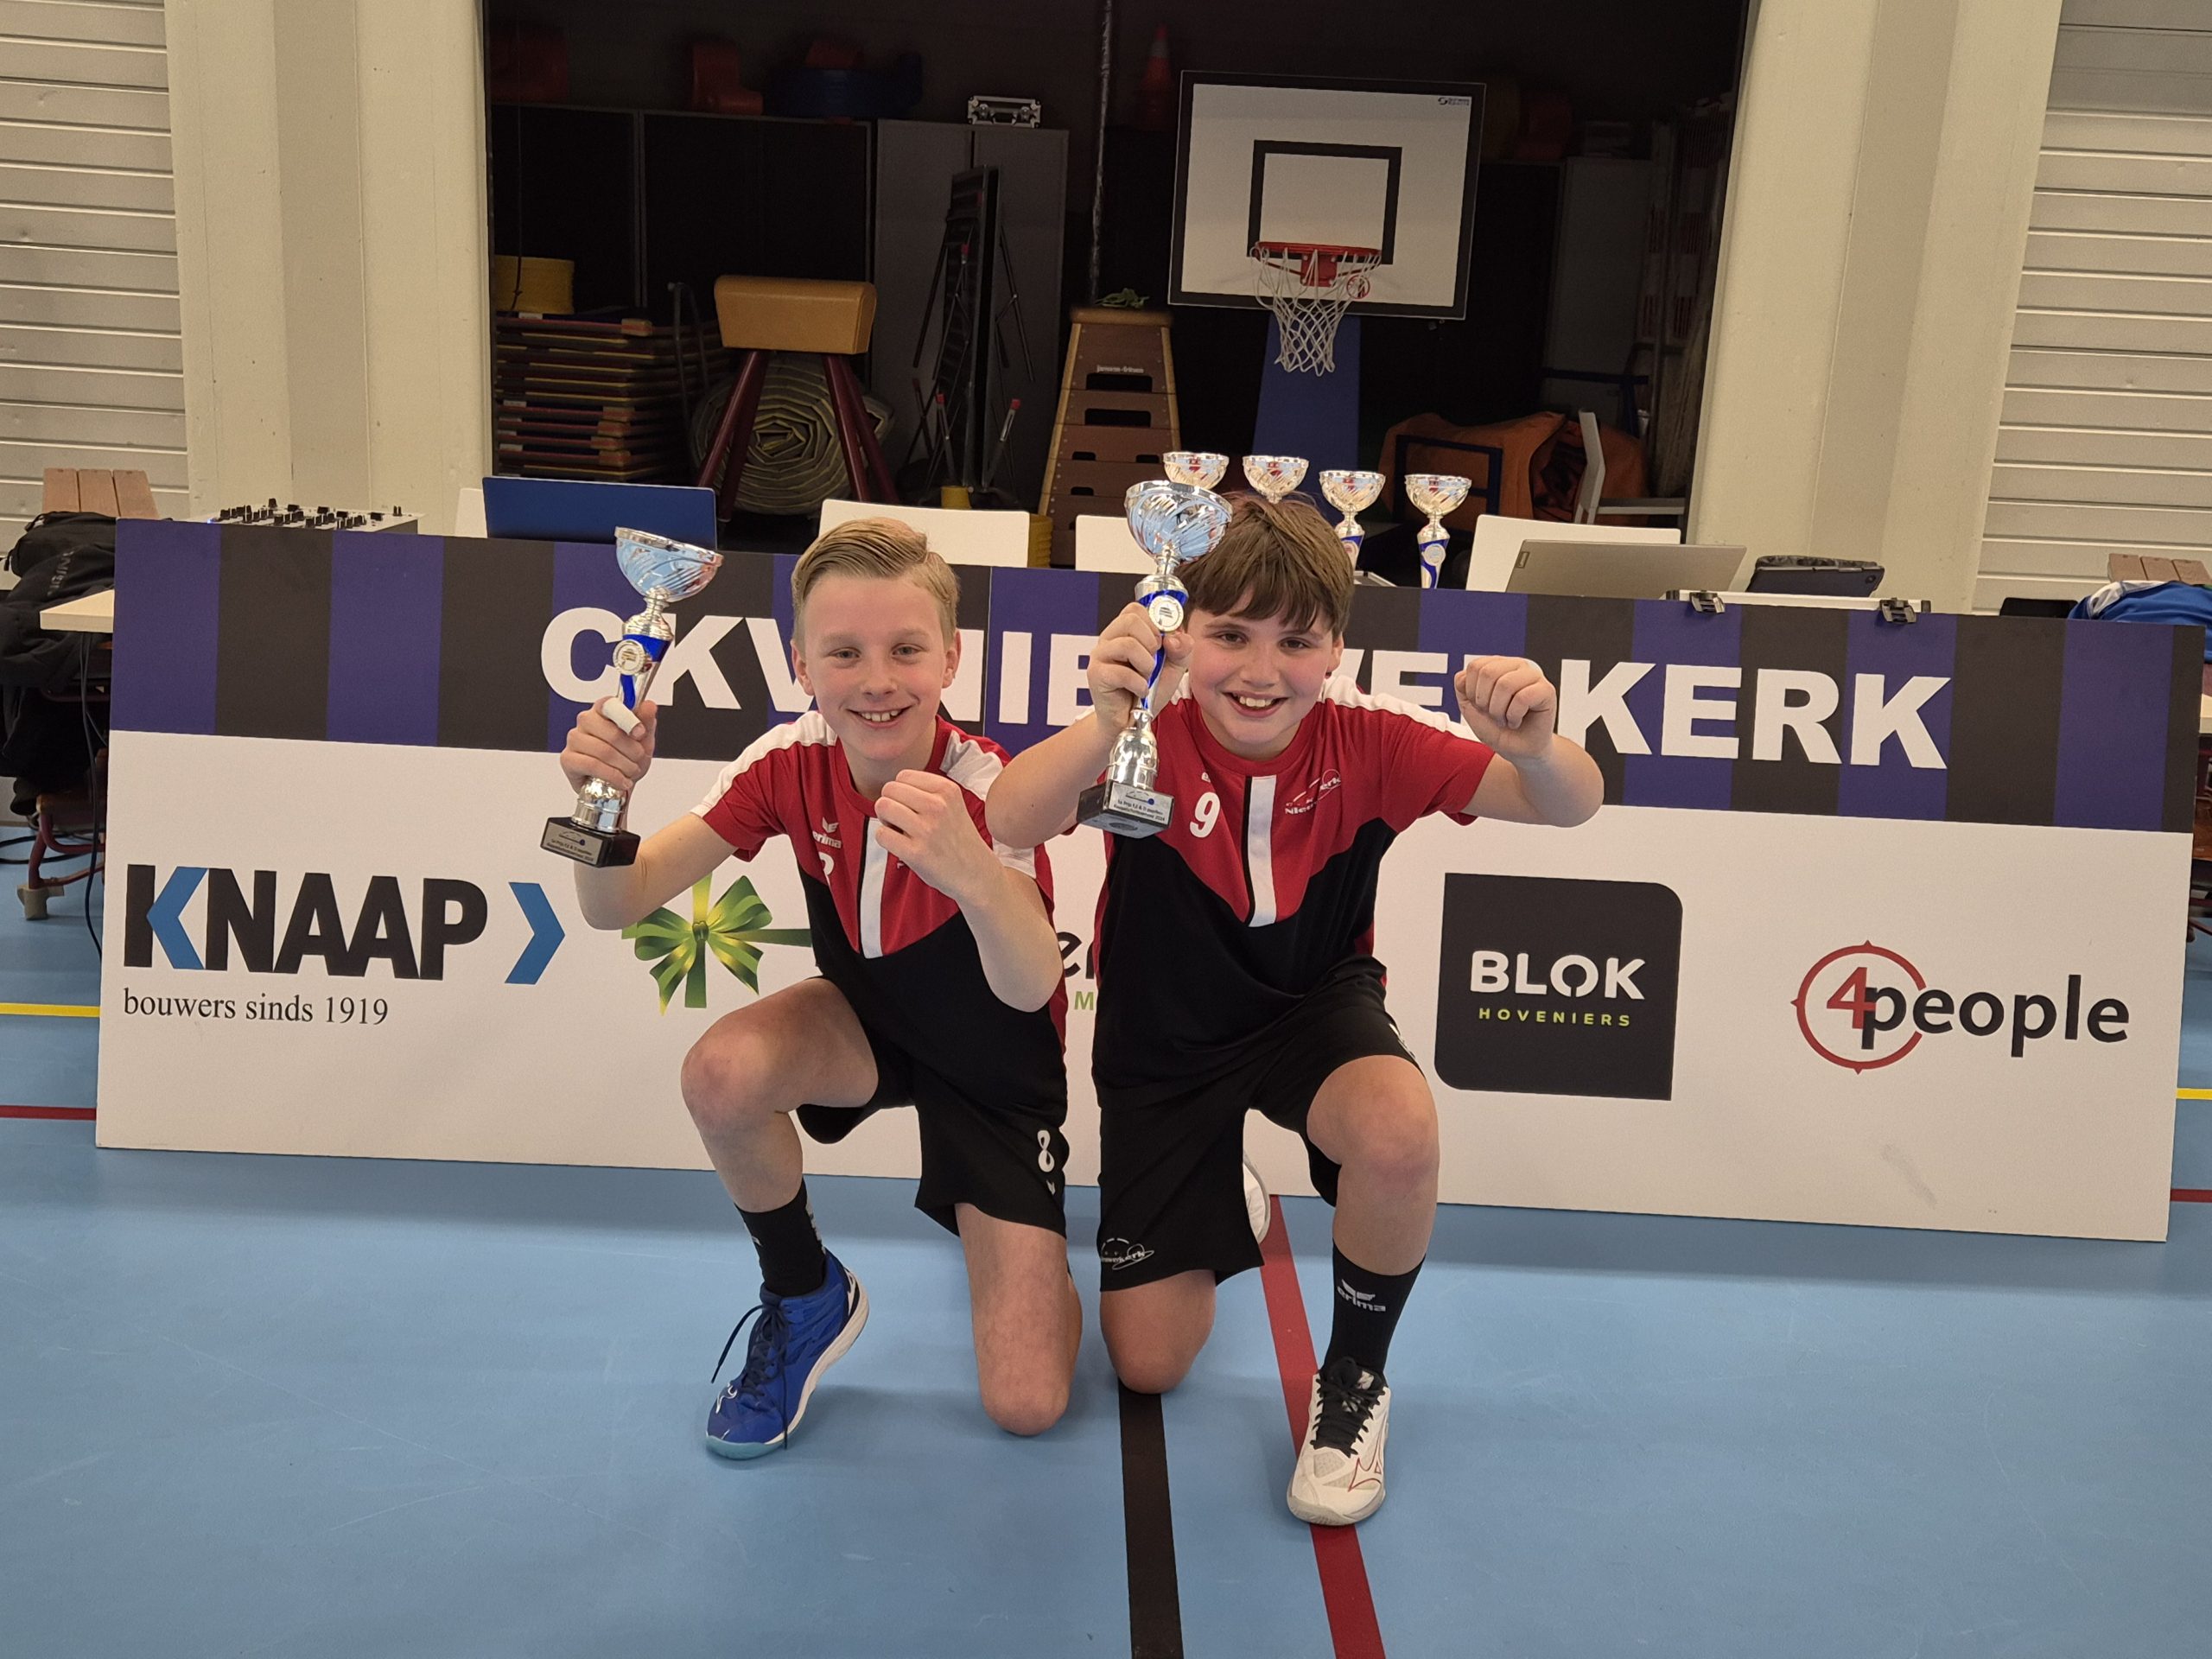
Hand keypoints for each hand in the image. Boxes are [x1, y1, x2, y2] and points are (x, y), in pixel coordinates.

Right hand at [559, 698, 656, 795]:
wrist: (620, 783)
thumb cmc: (628, 757)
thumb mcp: (644, 740)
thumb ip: (646, 721)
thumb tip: (649, 705)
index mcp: (603, 710)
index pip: (609, 704)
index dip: (627, 718)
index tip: (640, 733)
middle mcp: (585, 721)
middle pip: (610, 731)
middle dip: (631, 749)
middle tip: (639, 758)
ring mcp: (574, 739)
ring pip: (603, 751)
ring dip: (624, 765)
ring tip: (631, 771)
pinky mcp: (567, 759)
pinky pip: (592, 765)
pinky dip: (612, 775)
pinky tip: (621, 780)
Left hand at [873, 771, 1000, 905]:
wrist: (976, 872)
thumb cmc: (956, 838)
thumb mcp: (952, 804)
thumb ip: (925, 791)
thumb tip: (889, 789)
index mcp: (947, 789)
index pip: (903, 776)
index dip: (900, 792)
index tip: (911, 808)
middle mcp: (938, 806)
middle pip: (889, 789)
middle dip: (890, 804)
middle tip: (902, 820)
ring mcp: (927, 830)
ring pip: (883, 807)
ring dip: (886, 820)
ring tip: (900, 831)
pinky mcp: (916, 853)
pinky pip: (882, 834)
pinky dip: (885, 839)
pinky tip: (900, 846)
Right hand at [1087, 603, 1189, 734]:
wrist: (1129, 721)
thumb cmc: (1145, 691)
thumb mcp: (1173, 668)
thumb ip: (1182, 649)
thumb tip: (1174, 638)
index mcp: (1124, 632)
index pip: (1136, 609)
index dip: (1155, 623)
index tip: (1161, 643)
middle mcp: (1109, 639)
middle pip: (1130, 619)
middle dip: (1151, 641)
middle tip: (1154, 660)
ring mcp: (1100, 656)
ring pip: (1127, 644)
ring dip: (1146, 665)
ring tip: (1146, 677)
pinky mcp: (1096, 675)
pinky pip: (1122, 672)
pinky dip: (1139, 684)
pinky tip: (1140, 690)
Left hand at [1454, 657, 1557, 759]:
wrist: (1517, 751)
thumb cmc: (1497, 728)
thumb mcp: (1470, 708)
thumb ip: (1462, 688)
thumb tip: (1463, 675)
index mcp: (1498, 665)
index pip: (1476, 666)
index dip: (1472, 692)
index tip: (1482, 706)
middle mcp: (1516, 666)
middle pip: (1488, 673)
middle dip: (1485, 702)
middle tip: (1494, 714)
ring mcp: (1533, 676)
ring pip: (1505, 684)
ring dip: (1499, 710)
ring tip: (1505, 719)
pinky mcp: (1546, 690)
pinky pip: (1523, 698)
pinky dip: (1513, 716)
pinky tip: (1517, 721)